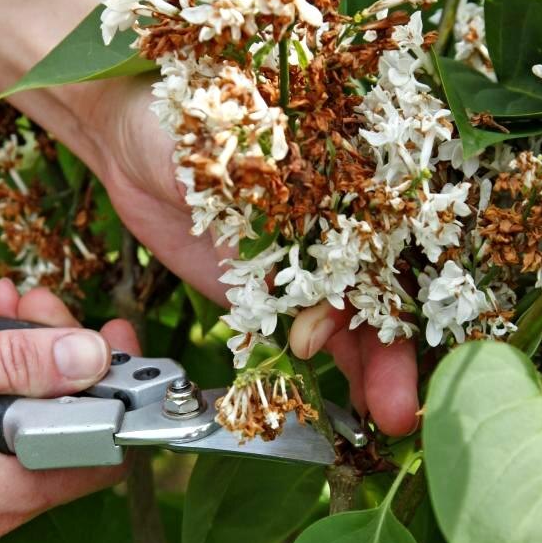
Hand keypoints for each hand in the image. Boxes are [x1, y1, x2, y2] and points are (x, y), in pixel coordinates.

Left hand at [87, 76, 419, 435]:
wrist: (129, 141)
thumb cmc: (186, 126)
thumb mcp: (236, 169)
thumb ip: (278, 233)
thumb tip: (315, 323)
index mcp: (341, 173)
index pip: (393, 237)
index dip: (405, 289)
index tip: (412, 335)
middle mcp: (332, 219)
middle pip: (378, 288)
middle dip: (393, 349)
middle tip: (399, 408)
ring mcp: (299, 258)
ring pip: (347, 319)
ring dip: (368, 369)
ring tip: (385, 417)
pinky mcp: (262, 289)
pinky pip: (298, 331)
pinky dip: (320, 366)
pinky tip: (342, 402)